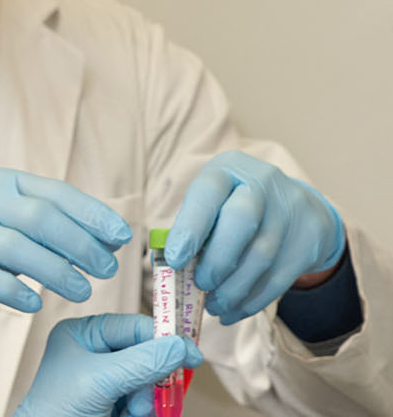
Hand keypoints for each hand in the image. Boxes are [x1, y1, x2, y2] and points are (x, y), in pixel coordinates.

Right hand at [0, 168, 132, 324]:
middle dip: (80, 245)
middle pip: (39, 218)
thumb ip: (52, 228)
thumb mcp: (8, 224)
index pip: (55, 193)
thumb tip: (110, 239)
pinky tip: (36, 305)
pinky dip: (14, 291)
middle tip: (107, 270)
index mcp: (1, 182)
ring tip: (83, 292)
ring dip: (56, 271)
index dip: (92, 214)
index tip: (122, 237)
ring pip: (16, 247)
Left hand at [14, 314, 203, 416]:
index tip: (190, 355)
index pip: (134, 325)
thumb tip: (179, 346)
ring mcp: (108, 380)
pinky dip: (145, 411)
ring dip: (149, 399)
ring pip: (151, 381)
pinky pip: (147, 401)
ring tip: (133, 411)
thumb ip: (141, 362)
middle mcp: (96, 353)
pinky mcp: (116, 402)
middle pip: (148, 354)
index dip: (164, 338)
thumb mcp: (100, 380)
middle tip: (152, 393)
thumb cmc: (56, 410)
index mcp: (83, 334)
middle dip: (153, 377)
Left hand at [165, 151, 345, 324]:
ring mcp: (291, 209)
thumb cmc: (234, 206)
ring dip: (233, 289)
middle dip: (217, 260)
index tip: (175, 259)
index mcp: (228, 169)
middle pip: (242, 221)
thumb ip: (193, 228)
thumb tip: (172, 270)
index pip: (208, 192)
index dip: (190, 227)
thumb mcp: (212, 202)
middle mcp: (263, 182)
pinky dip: (252, 300)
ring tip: (214, 305)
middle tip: (200, 285)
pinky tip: (233, 312)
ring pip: (261, 255)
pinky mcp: (309, 239)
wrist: (296, 207)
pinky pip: (279, 277)